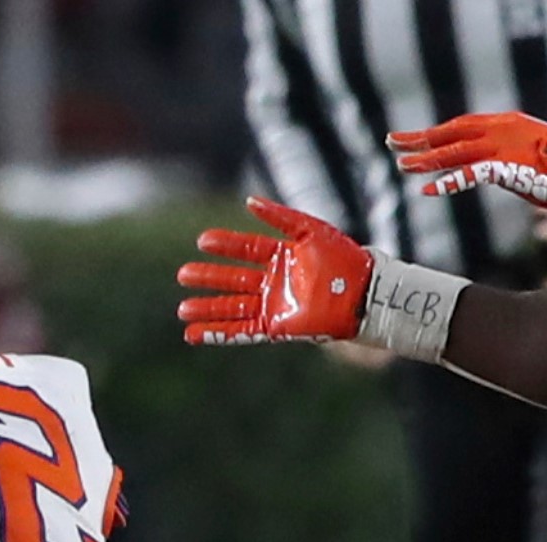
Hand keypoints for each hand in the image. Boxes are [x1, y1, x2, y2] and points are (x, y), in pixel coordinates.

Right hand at [177, 196, 372, 345]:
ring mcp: (273, 305)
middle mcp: (273, 281)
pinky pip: (241, 331)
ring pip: (231, 307)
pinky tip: (195, 334)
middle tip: (182, 274)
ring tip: (183, 310)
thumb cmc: (344, 259)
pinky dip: (218, 334)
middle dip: (207, 278)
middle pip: (231, 280)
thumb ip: (280, 216)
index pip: (245, 249)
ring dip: (207, 309)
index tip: (202, 241)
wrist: (364, 293)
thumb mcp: (312, 230)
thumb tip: (248, 202)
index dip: (224, 245)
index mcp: (281, 256)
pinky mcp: (275, 327)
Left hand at [388, 111, 546, 209]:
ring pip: (453, 152)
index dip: (432, 132)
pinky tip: (427, 189)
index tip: (411, 138)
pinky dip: (447, 182)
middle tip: (392, 143)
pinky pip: (469, 175)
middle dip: (418, 139)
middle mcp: (498, 131)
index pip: (458, 125)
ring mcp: (501, 149)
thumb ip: (496, 149)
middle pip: (449, 133)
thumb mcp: (522, 146)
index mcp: (502, 123)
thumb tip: (472, 161)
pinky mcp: (505, 169)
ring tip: (402, 165)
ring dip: (425, 160)